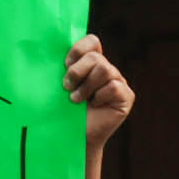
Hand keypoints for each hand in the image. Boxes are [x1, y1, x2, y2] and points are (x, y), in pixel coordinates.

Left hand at [66, 35, 133, 150]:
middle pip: (96, 57)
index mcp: (92, 62)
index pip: (92, 42)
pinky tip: (95, 106)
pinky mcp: (126, 96)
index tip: (65, 65)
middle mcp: (107, 69)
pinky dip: (99, 96)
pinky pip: (113, 86)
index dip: (78, 50)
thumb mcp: (61, 84)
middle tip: (67, 87)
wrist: (73, 136)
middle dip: (77, 72)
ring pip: (105, 69)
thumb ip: (65, 67)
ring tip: (76, 100)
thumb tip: (52, 48)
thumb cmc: (64, 110)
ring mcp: (118, 82)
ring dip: (87, 86)